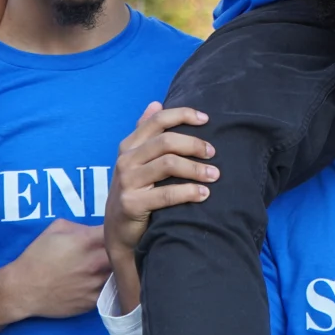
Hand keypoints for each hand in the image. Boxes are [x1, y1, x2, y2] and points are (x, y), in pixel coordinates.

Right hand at [3, 220, 113, 319]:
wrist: (23, 289)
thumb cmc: (37, 257)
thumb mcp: (55, 229)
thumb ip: (81, 226)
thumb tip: (96, 229)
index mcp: (88, 242)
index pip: (117, 230)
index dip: (119, 229)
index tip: (116, 231)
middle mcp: (97, 263)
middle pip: (125, 252)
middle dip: (122, 249)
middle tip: (117, 248)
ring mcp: (97, 284)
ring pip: (119, 273)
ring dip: (116, 268)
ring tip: (105, 266)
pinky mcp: (94, 301)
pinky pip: (110, 290)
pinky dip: (108, 285)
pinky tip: (97, 281)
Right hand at [105, 104, 214, 267]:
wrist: (119, 233)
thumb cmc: (134, 192)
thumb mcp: (135, 161)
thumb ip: (144, 133)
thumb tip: (155, 102)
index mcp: (129, 146)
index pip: (157, 120)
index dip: (183, 115)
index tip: (207, 119)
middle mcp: (126, 160)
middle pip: (166, 141)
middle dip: (194, 145)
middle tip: (214, 153)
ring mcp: (126, 182)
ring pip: (168, 164)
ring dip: (196, 169)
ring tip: (215, 175)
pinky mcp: (131, 204)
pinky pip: (166, 194)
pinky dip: (189, 192)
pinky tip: (204, 194)